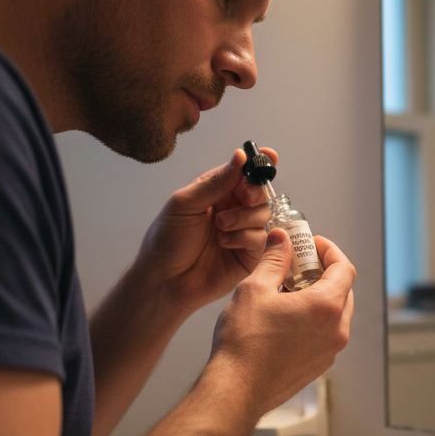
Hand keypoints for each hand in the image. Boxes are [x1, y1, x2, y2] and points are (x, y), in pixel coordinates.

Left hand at [133, 146, 279, 316]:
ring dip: (243, 217)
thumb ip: (216, 181)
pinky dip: (244, 237)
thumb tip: (241, 155)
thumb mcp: (186, 203)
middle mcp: (231, 210)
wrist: (164, 280)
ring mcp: (241, 232)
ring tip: (220, 227)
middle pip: (259, 192)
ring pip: (263, 214)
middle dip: (254, 192)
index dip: (258, 163)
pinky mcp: (248, 255)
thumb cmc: (167, 240)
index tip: (270, 156)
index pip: (242, 172)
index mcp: (215, 192)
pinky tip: (224, 243)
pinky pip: (261, 238)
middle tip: (242, 197)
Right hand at [208, 230, 356, 416]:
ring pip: (335, 314)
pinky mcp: (318, 366)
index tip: (312, 244)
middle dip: (324, 273)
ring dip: (318, 297)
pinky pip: (325, 334)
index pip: (344, 268)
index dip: (329, 251)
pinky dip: (313, 320)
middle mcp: (336, 331)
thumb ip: (274, 259)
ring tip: (288, 291)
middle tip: (298, 265)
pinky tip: (286, 318)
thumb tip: (281, 240)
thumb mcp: (255, 288)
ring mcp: (329, 352)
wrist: (236, 389)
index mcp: (326, 307)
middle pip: (343, 290)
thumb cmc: (244, 342)